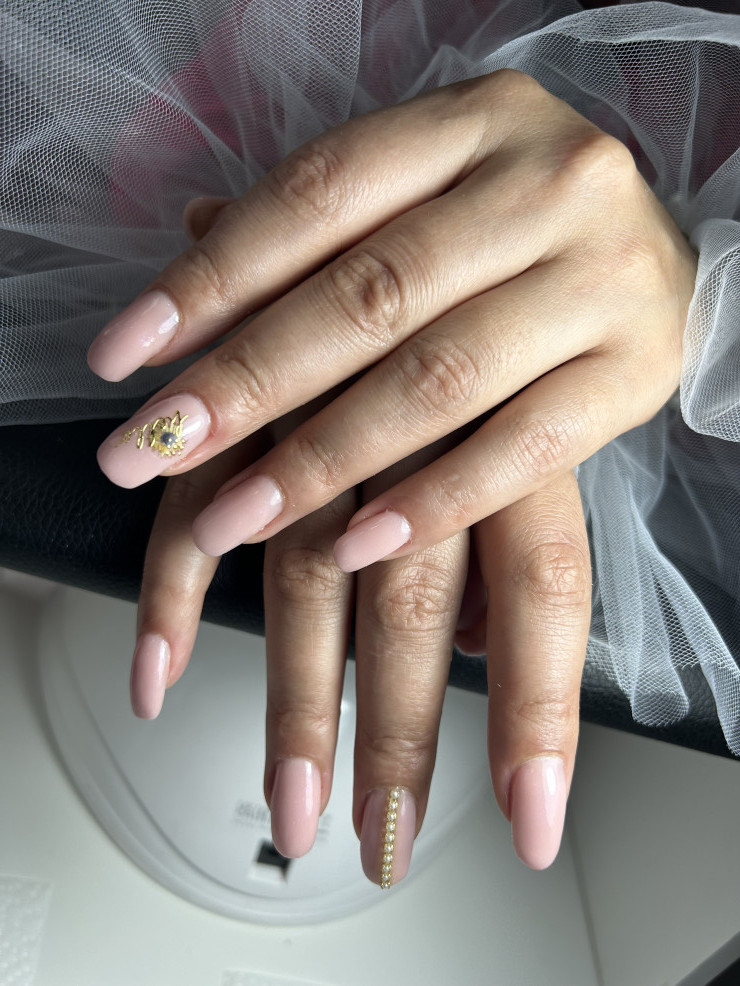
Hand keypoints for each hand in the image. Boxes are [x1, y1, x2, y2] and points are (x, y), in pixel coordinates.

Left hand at [88, 69, 696, 575]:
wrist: (663, 258)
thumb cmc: (517, 233)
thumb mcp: (427, 199)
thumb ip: (326, 227)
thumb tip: (191, 237)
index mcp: (474, 123)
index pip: (318, 195)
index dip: (210, 277)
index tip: (124, 357)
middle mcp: (545, 184)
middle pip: (369, 293)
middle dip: (245, 382)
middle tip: (148, 448)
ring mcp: (602, 278)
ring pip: (439, 378)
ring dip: (320, 459)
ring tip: (226, 520)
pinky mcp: (636, 372)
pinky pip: (525, 449)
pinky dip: (433, 501)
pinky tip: (353, 546)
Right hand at [128, 186, 591, 883]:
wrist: (432, 168)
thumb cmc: (492, 293)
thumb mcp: (528, 390)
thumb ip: (510, 511)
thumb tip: (504, 641)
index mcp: (520, 421)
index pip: (545, 591)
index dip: (539, 712)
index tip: (530, 825)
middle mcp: (425, 427)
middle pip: (415, 609)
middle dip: (395, 738)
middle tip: (375, 849)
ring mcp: (324, 419)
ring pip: (301, 578)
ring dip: (293, 700)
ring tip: (292, 811)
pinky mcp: (239, 413)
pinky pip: (193, 510)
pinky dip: (172, 592)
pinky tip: (158, 677)